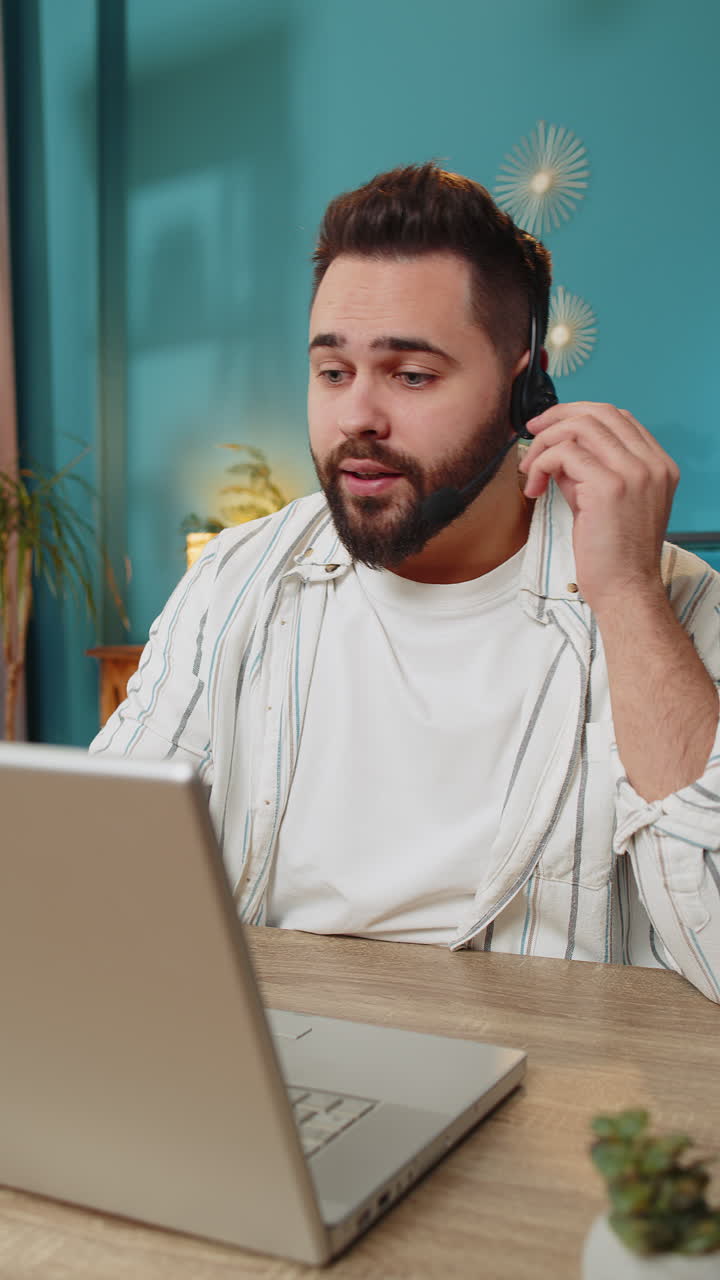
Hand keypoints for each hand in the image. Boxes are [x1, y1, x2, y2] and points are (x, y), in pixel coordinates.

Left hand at [518, 402, 679, 615]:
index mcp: (658, 465)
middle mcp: (651, 464)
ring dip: (545, 443)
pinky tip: (535, 489)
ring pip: (579, 428)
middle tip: (532, 433)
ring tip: (530, 471)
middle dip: (558, 417)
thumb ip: (589, 470)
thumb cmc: (614, 554)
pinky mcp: (609, 487)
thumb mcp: (605, 501)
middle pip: (599, 413)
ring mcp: (633, 472)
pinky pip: (563, 454)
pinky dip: (541, 464)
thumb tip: (557, 450)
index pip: (619, 417)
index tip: (551, 426)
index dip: (579, 413)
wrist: (625, 589)